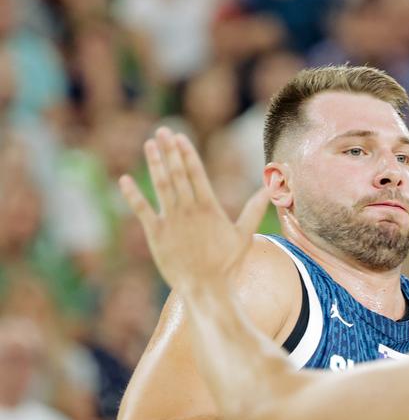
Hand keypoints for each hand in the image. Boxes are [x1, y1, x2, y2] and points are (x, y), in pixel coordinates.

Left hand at [118, 127, 269, 291]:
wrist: (206, 287)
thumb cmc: (227, 263)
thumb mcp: (245, 234)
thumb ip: (255, 209)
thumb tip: (272, 190)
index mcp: (208, 207)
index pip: (196, 173)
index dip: (186, 153)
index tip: (179, 137)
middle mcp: (188, 210)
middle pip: (177, 173)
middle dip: (169, 150)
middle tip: (162, 131)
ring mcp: (170, 221)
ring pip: (160, 185)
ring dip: (154, 163)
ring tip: (149, 145)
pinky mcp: (156, 234)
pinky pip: (142, 210)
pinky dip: (132, 194)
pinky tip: (125, 179)